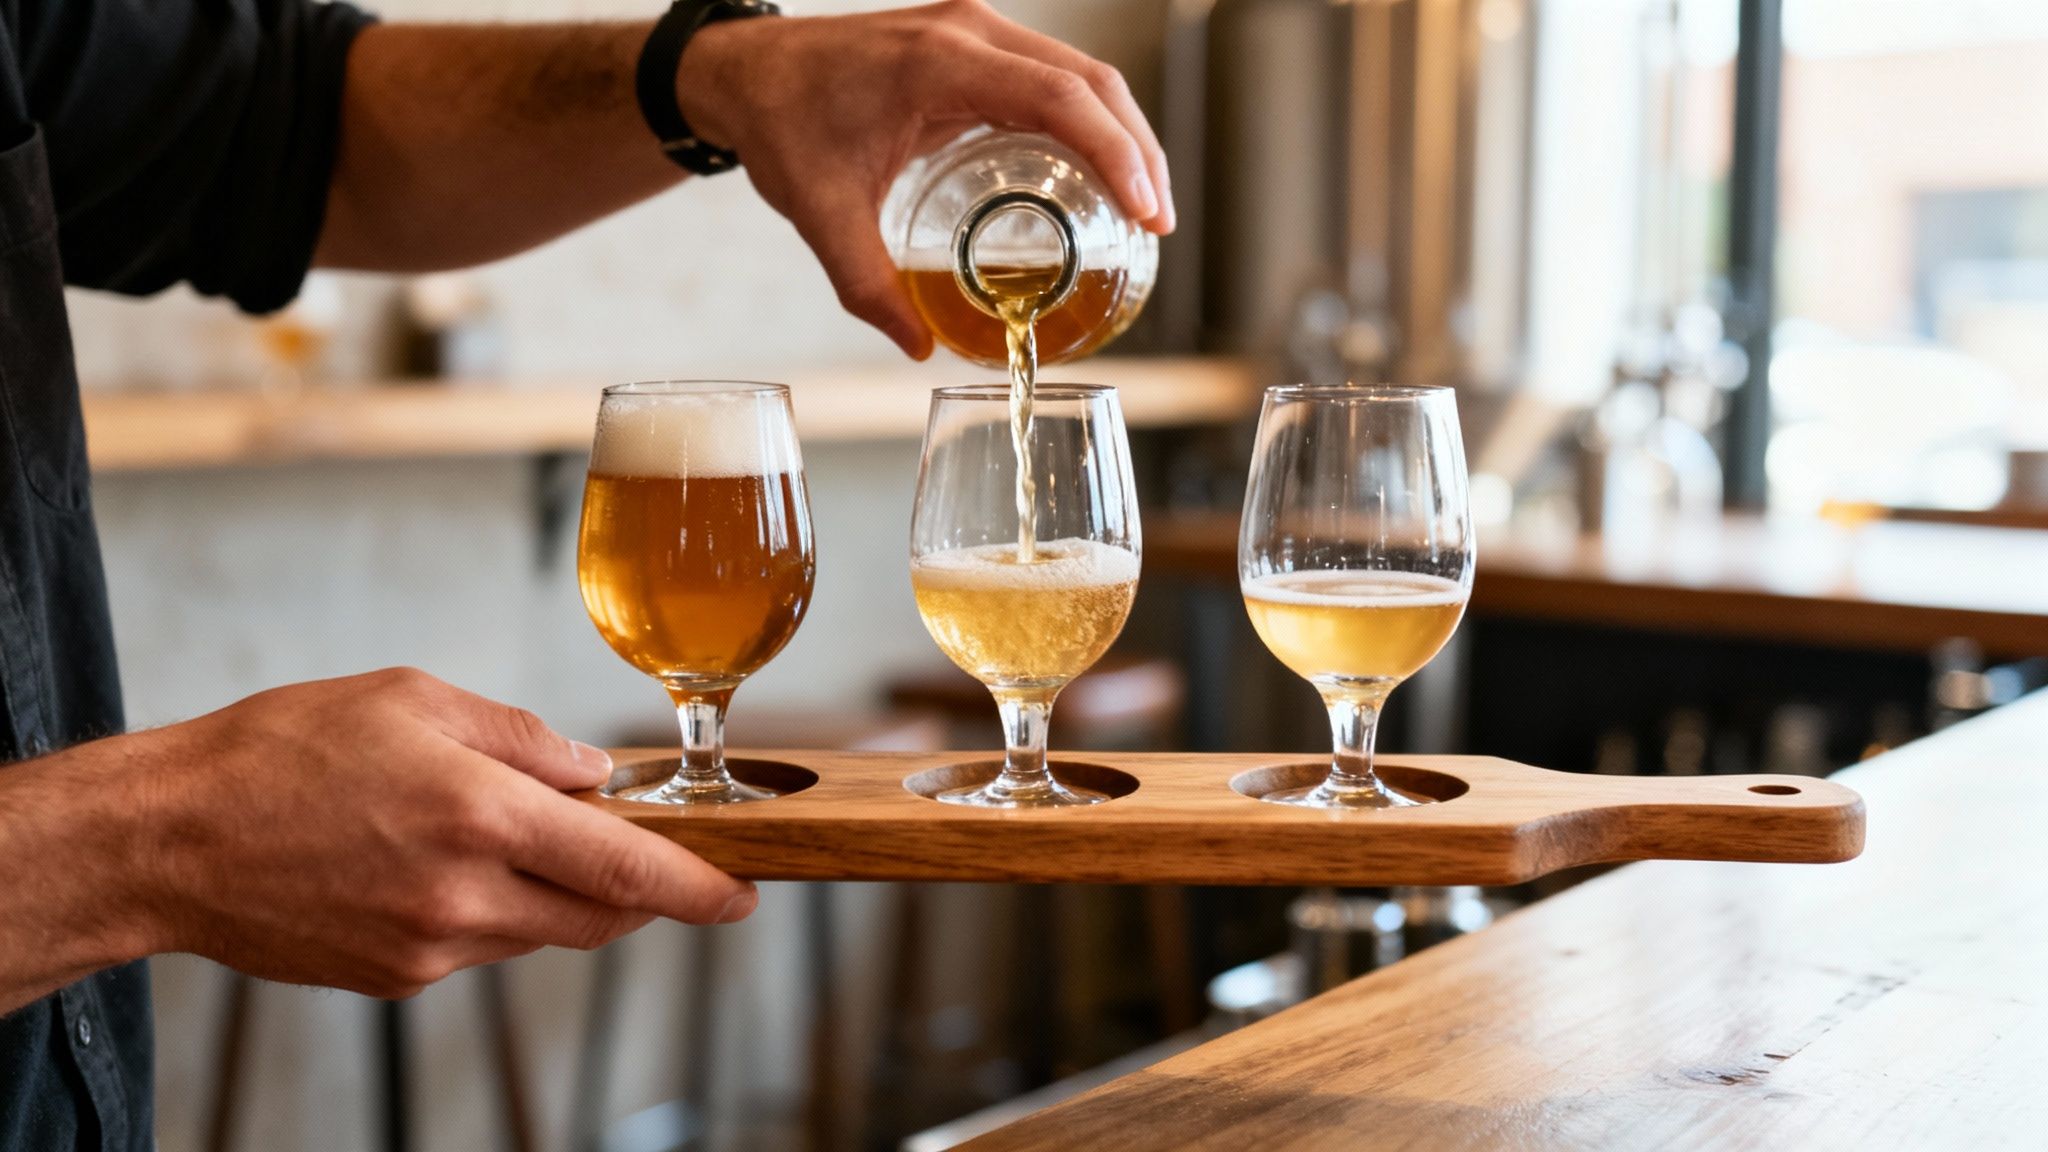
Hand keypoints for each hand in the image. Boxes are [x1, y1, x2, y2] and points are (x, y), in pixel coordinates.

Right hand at [131, 668, 754, 998]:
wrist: (169, 839)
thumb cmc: (283, 749)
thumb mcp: (414, 698)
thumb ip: (521, 737)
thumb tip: (593, 773)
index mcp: (480, 813)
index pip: (626, 868)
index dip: (697, 888)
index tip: (742, 897)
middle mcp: (464, 894)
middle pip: (600, 916)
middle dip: (635, 891)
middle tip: (635, 851)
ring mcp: (430, 948)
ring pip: (542, 933)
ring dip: (558, 894)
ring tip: (503, 836)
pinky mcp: (397, 978)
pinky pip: (482, 950)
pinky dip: (494, 912)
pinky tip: (441, 866)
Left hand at [678, 0, 1175, 357]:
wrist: (747, 72)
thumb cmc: (781, 124)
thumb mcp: (820, 214)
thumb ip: (868, 285)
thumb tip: (920, 349)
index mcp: (941, 62)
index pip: (1059, 98)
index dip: (1115, 153)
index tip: (1145, 211)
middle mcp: (972, 32)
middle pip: (1091, 81)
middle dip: (1138, 150)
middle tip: (1159, 222)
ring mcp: (978, 32)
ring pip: (1081, 75)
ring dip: (1122, 135)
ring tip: (1146, 206)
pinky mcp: (977, 47)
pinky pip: (1053, 79)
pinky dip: (1089, 123)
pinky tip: (1103, 175)